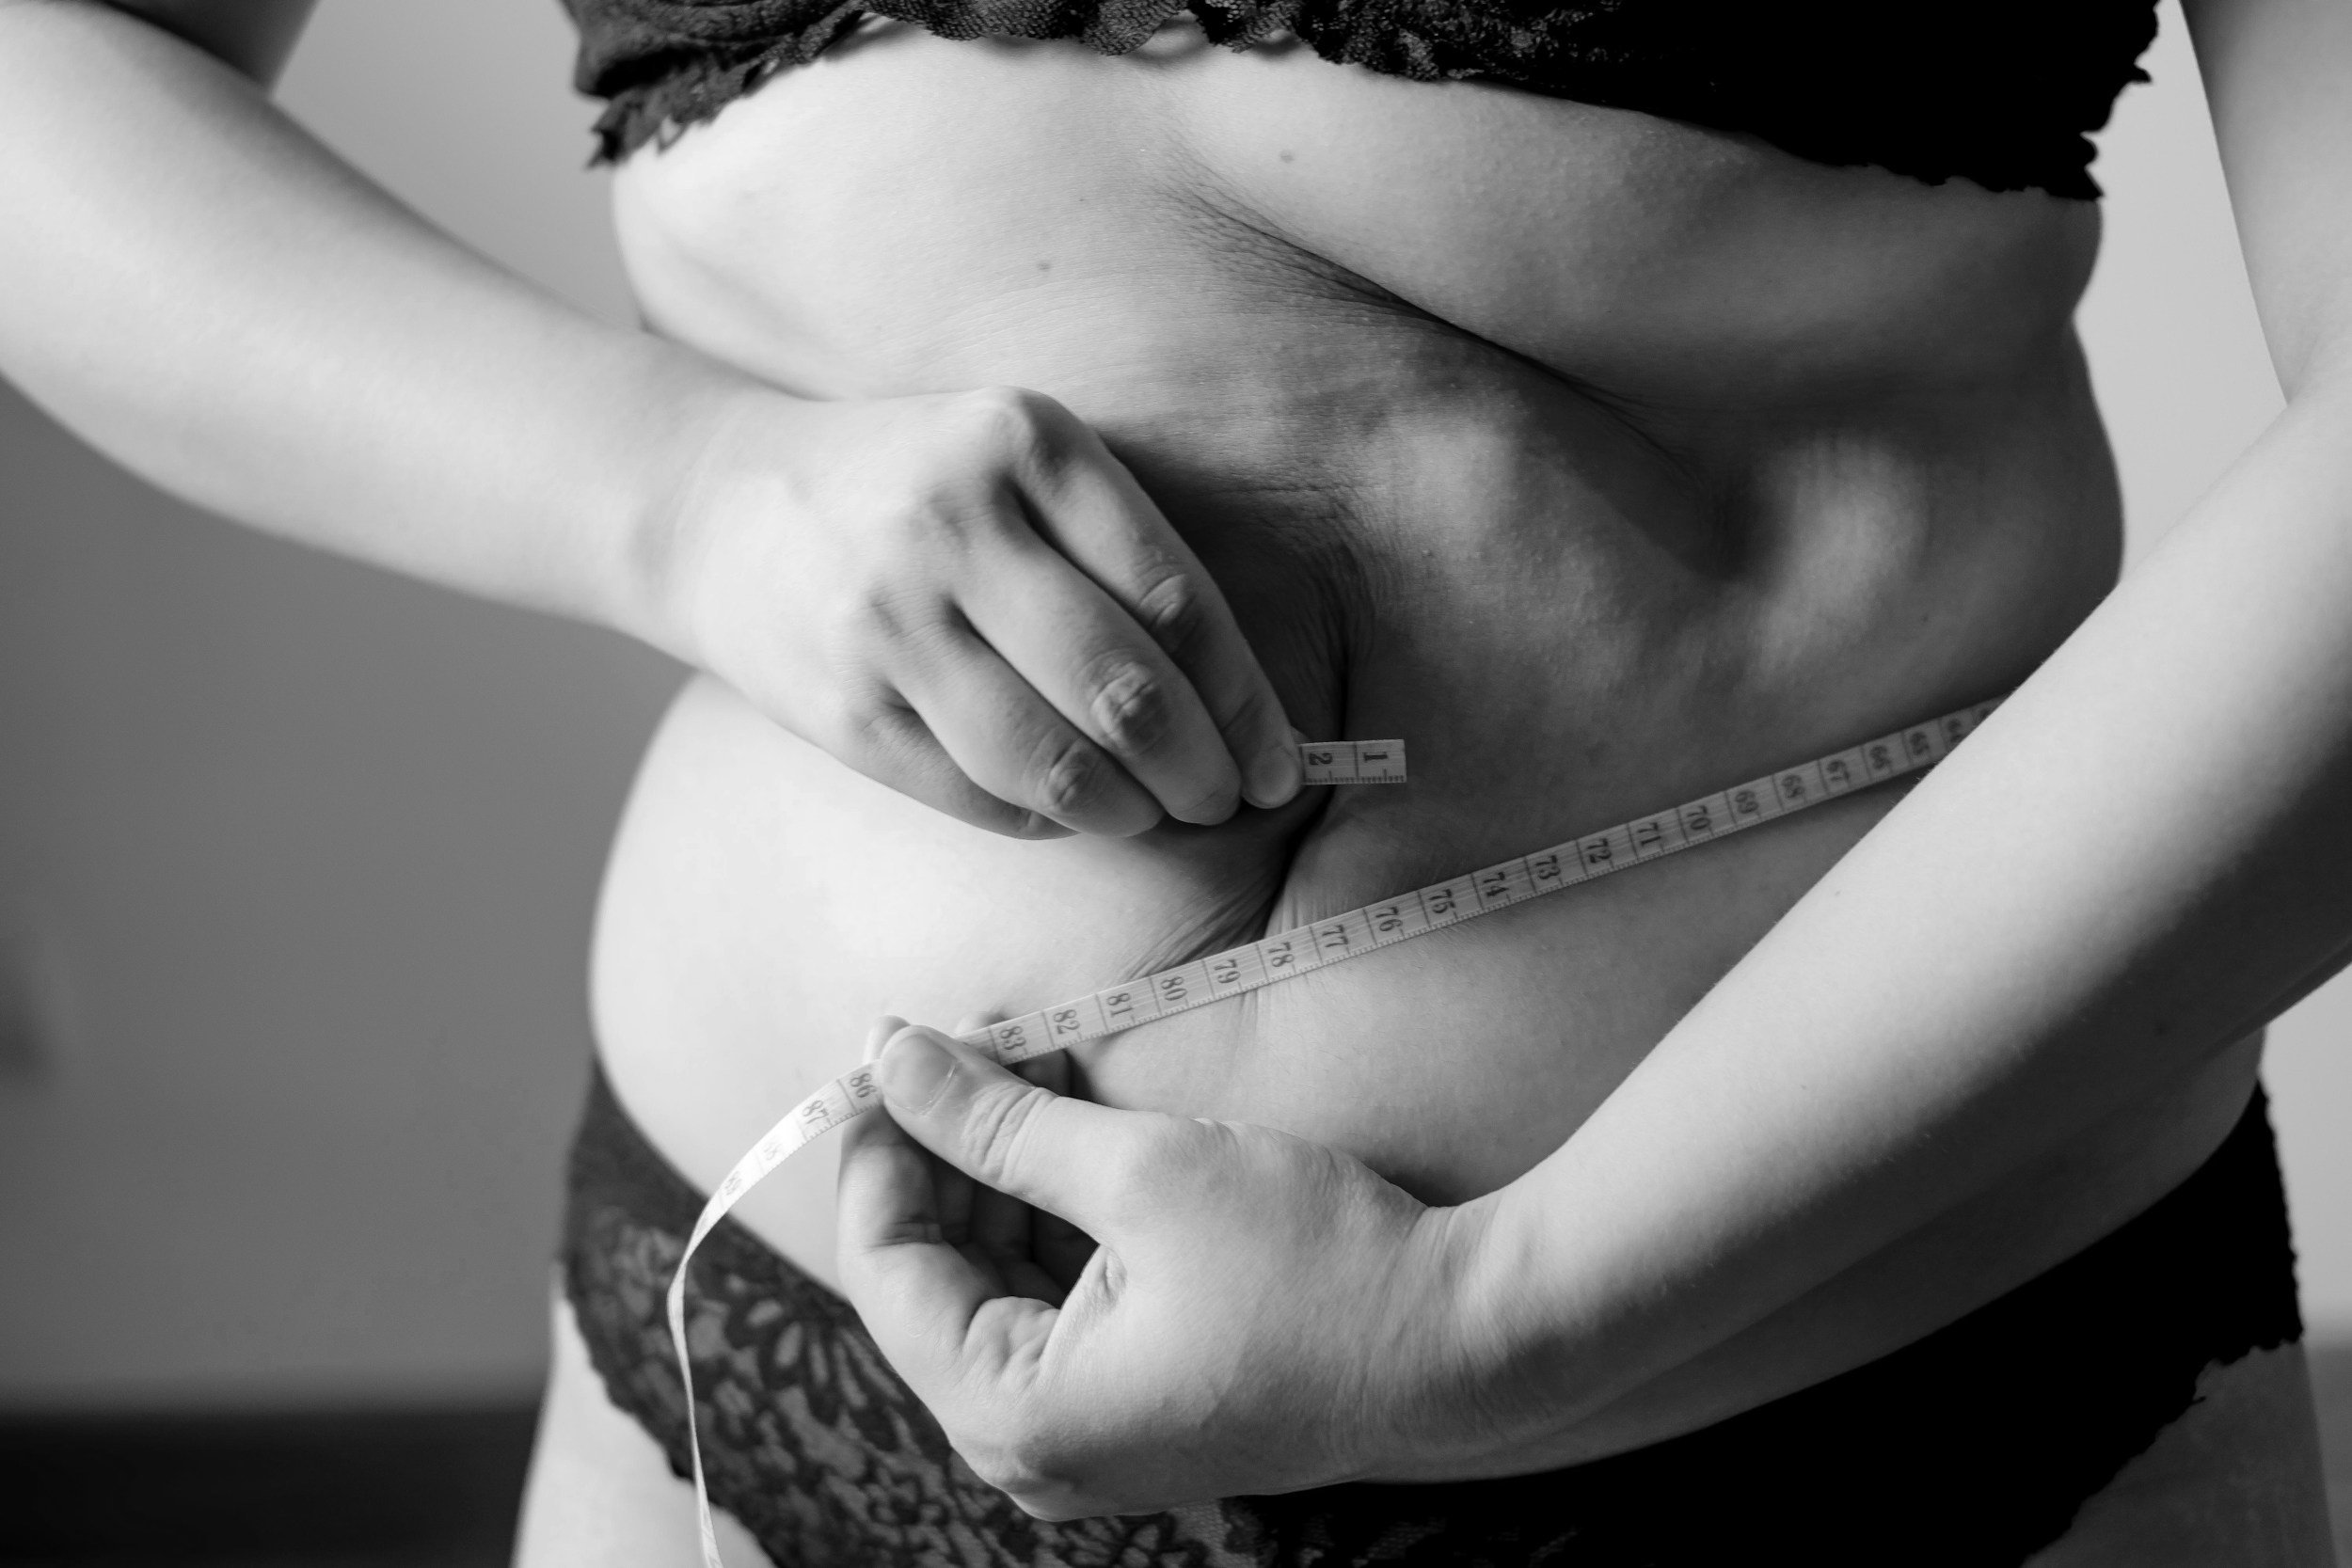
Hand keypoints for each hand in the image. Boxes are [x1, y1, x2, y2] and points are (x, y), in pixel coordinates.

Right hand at [659, 384, 1300, 836]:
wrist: (718, 505)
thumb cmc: (913, 488)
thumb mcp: (1015, 460)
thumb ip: (1118, 550)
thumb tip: (1240, 705)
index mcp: (1024, 443)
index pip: (1174, 598)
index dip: (1245, 700)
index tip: (1285, 760)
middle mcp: (953, 525)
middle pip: (1124, 688)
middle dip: (1202, 770)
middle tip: (1230, 802)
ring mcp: (887, 621)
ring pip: (1052, 760)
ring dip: (1129, 811)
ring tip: (1158, 816)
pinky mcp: (842, 706)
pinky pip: (978, 795)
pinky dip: (1044, 819)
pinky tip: (1070, 811)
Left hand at [835, 1023, 1494, 1518]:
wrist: (1468, 1341)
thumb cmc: (1315, 1265)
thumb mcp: (1143, 1169)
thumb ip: (999, 1120)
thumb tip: (891, 1059)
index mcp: (1017, 1413)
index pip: (886, 1268)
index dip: (879, 1148)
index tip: (891, 1053)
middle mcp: (1034, 1451)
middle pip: (935, 1280)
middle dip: (946, 1153)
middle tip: (971, 1042)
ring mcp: (1089, 1439)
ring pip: (994, 1288)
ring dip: (1001, 1176)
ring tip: (1029, 1068)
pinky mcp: (1138, 1409)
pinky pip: (1054, 1311)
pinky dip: (1053, 1221)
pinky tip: (1074, 1132)